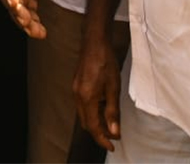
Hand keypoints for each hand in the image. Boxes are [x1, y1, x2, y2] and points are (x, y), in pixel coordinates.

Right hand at [73, 26, 121, 151]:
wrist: (94, 42)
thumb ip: (113, 111)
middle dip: (99, 132)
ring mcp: (75, 90)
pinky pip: (82, 105)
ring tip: (111, 123)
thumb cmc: (106, 62)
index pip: (93, 127)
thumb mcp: (114, 88)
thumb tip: (114, 131)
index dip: (102, 139)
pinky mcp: (76, 85)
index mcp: (86, 98)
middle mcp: (77, 96)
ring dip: (95, 122)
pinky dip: (92, 112)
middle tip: (114, 136)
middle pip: (86, 123)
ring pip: (83, 114)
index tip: (112, 146)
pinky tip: (103, 108)